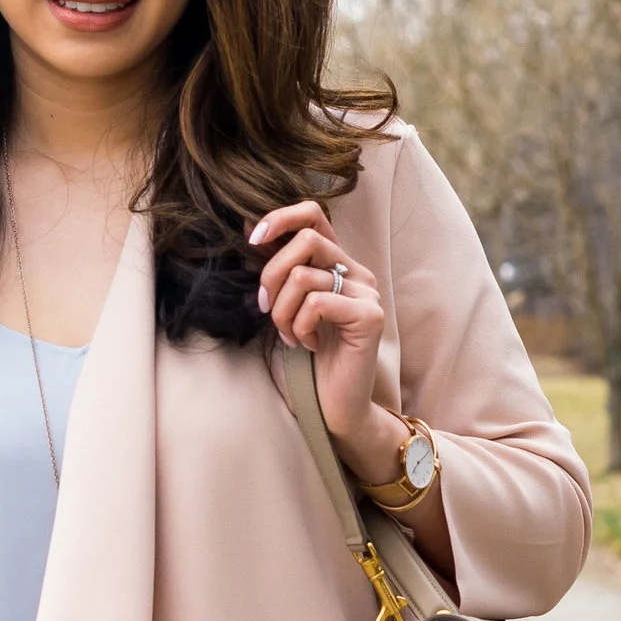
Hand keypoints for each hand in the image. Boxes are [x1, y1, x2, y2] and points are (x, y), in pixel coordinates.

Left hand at [249, 199, 388, 466]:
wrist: (335, 405)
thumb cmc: (308, 358)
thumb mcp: (287, 306)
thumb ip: (279, 272)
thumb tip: (250, 231)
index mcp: (337, 264)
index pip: (314, 215)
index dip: (281, 218)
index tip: (252, 239)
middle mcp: (357, 272)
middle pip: (306, 240)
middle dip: (272, 274)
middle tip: (266, 308)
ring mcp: (367, 293)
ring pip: (303, 276)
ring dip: (282, 311)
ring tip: (290, 335)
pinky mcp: (369, 315)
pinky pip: (316, 303)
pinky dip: (300, 326)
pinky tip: (308, 345)